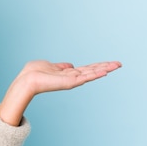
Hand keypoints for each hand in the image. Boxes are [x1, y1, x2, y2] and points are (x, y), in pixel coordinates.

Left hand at [0, 60, 121, 125]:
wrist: (27, 79)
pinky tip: (104, 71)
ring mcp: (72, 80)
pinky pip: (85, 77)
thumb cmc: (35, 72)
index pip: (87, 69)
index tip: (110, 63)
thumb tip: (70, 65)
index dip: (98, 65)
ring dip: (104, 69)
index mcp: (68, 73)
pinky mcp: (70, 82)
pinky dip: (95, 74)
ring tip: (116, 65)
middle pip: (93, 70)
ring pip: (92, 73)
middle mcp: (72, 77)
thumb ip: (61, 66)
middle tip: (119, 64)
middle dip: (106, 67)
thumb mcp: (51, 66)